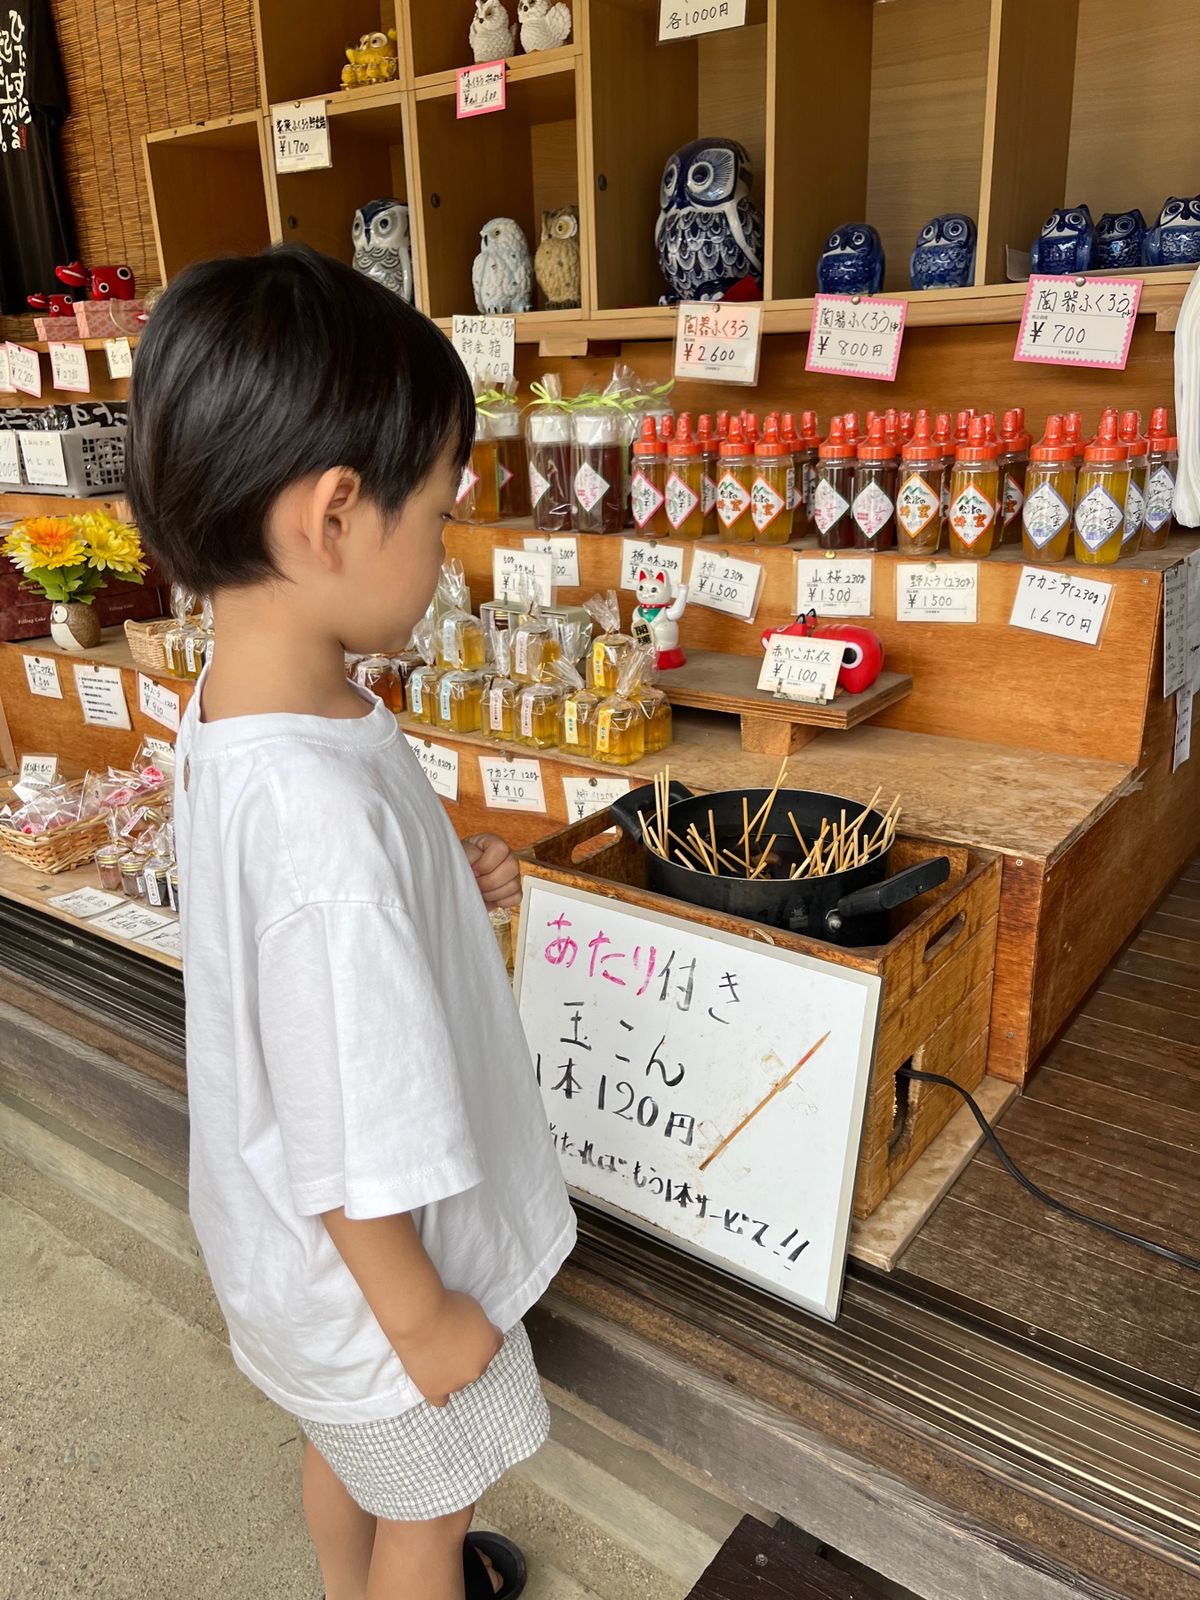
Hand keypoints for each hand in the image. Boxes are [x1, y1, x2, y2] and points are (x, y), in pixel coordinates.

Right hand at [394, 1290, 502, 1407]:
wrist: (419, 1318)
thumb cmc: (446, 1305)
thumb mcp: (473, 1307)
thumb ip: (477, 1326)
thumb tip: (471, 1334)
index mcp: (490, 1346)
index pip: (494, 1342)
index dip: (481, 1333)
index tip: (468, 1327)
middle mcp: (478, 1368)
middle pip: (477, 1362)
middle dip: (467, 1353)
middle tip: (449, 1338)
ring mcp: (456, 1382)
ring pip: (460, 1379)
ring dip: (452, 1369)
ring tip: (435, 1352)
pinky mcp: (435, 1390)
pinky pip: (441, 1399)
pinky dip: (439, 1391)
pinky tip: (434, 1381)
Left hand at [463, 832, 520, 907]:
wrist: (456, 882)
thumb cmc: (457, 865)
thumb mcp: (458, 855)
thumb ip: (468, 856)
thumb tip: (477, 870)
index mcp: (493, 843)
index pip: (501, 849)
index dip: (486, 863)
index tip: (473, 870)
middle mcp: (507, 857)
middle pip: (512, 867)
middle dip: (490, 881)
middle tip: (476, 883)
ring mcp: (512, 874)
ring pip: (514, 885)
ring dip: (493, 893)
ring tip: (480, 891)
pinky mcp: (514, 891)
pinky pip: (516, 898)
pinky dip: (502, 901)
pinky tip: (489, 898)